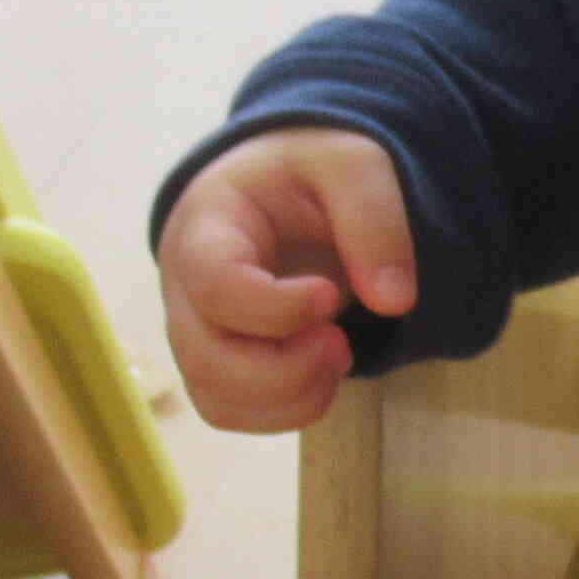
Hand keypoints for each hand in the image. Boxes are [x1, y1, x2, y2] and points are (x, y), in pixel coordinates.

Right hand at [156, 128, 416, 432]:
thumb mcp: (351, 165)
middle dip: (287, 368)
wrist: (285, 190)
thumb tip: (395, 302)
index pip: (214, 285)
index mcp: (205, 227)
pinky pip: (232, 413)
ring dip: (293, 396)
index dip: (275, 308)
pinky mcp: (214, 363)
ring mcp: (194, 330)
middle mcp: (183, 286)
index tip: (330, 296)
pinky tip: (321, 372)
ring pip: (218, 398)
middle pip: (207, 358)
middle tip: (340, 339)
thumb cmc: (309, 173)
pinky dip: (285, 411)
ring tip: (336, 352)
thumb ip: (373, 219)